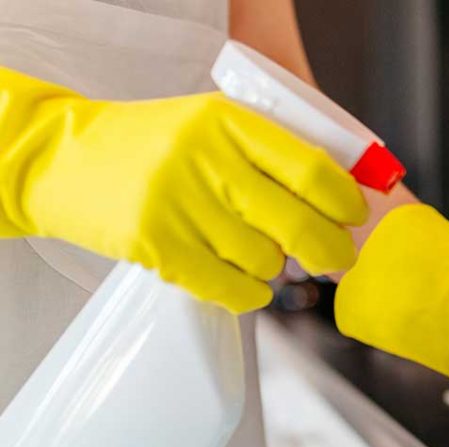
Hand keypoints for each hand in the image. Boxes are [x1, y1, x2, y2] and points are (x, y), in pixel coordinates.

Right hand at [0, 67, 366, 312]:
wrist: (64, 160)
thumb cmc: (150, 146)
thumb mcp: (209, 126)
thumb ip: (266, 152)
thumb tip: (340, 199)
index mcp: (229, 121)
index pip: (312, 169)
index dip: (346, 202)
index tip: (355, 217)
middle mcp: (206, 159)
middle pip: (299, 224)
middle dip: (330, 250)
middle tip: (335, 257)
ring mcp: (179, 203)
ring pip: (265, 261)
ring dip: (275, 268)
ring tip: (259, 255)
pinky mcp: (157, 245)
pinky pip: (230, 288)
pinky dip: (249, 294)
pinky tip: (246, 284)